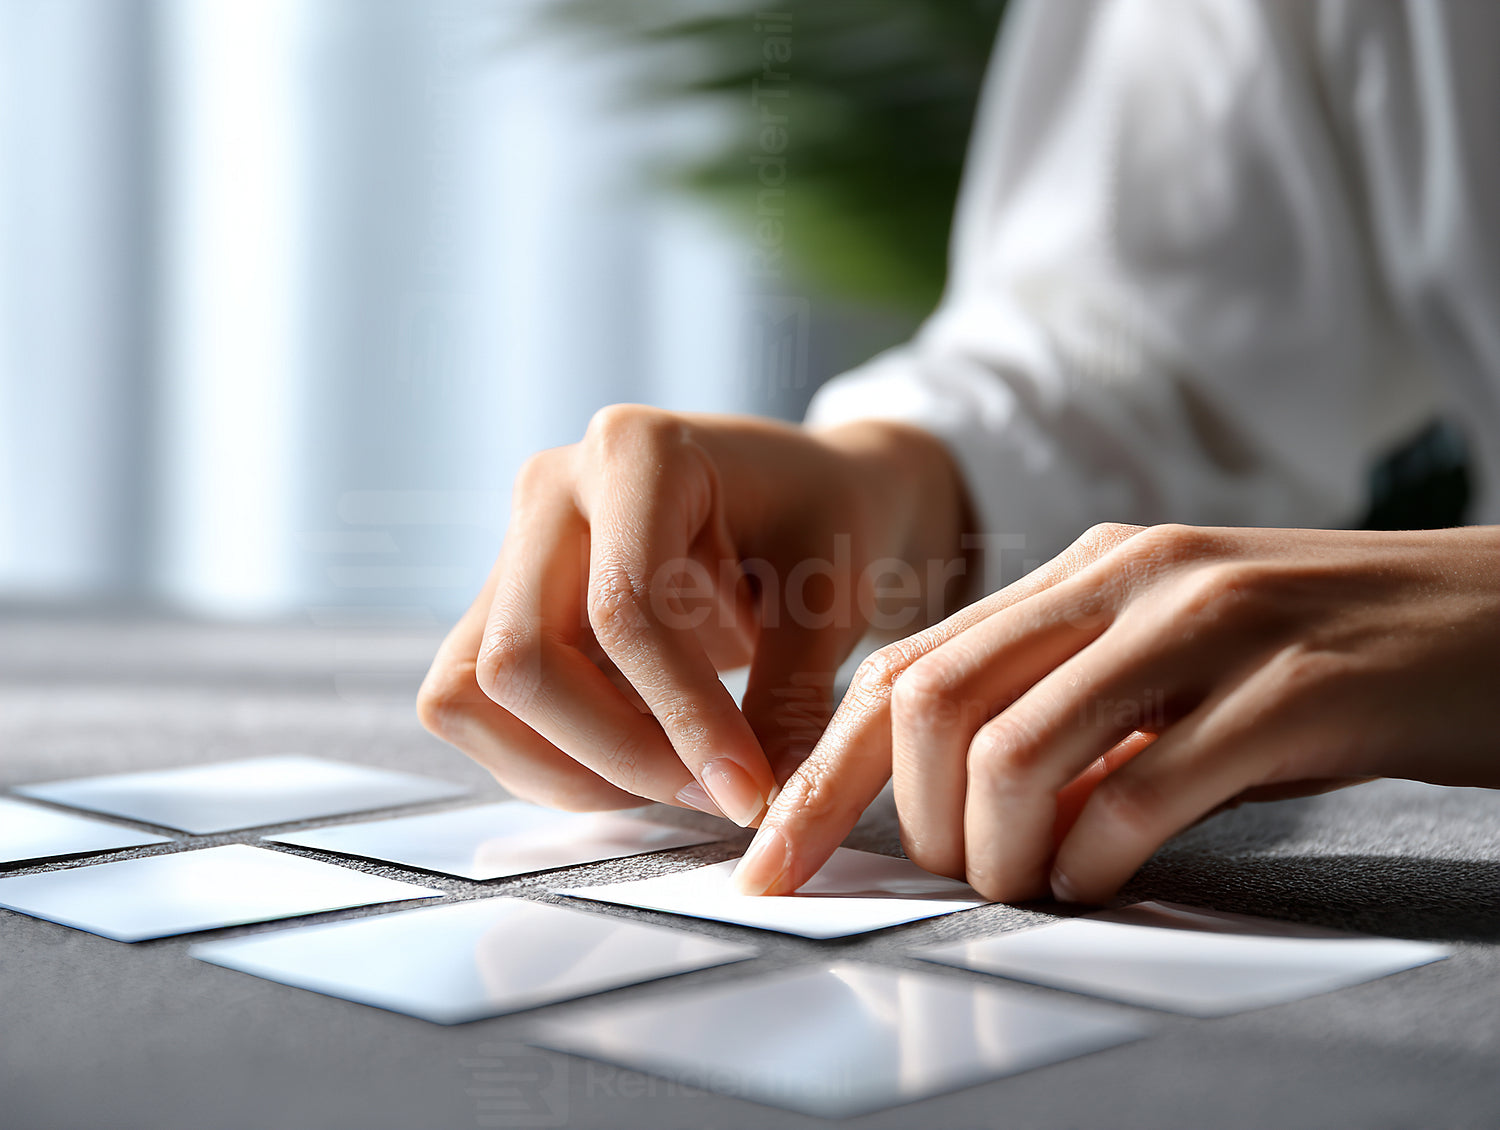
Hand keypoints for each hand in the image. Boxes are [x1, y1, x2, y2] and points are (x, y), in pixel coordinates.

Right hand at [417, 406, 969, 825]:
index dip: (683, 719)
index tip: (748, 791)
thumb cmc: (826, 523)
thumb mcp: (835, 596)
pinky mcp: (501, 604)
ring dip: (568, 769)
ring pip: (473, 693)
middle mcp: (553, 489)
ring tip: (676, 778)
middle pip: (521, 658)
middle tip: (715, 795)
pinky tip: (640, 756)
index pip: (624, 609)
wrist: (804, 494)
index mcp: (639, 452)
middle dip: (617, 756)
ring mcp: (514, 545)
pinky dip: (549, 763)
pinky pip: (477, 709)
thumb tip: (761, 805)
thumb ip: (793, 697)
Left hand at [734, 522, 1499, 901]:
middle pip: (934, 703)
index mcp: (1086, 567)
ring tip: (1037, 883)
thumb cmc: (1322, 651)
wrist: (1499, 619)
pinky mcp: (1292, 692)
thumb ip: (1067, 706)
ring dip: (1002, 852)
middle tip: (962, 875)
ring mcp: (1209, 624)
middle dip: (912, 821)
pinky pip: (1137, 791)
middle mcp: (1130, 576)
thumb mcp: (1172, 655)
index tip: (772, 860)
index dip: (822, 775)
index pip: (907, 668)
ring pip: (1018, 750)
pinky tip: (1108, 872)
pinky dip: (1093, 859)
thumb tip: (964, 804)